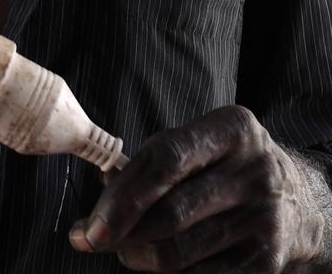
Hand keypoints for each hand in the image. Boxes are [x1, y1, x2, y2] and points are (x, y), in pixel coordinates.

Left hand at [69, 106, 323, 272]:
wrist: (296, 198)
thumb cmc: (226, 164)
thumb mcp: (200, 143)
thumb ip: (154, 161)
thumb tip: (104, 194)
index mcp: (233, 129)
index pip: (165, 159)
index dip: (122, 195)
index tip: (90, 223)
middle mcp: (254, 171)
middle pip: (170, 212)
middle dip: (122, 232)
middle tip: (93, 239)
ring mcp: (264, 218)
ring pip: (180, 252)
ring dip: (139, 256)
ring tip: (124, 249)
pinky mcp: (266, 260)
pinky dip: (169, 273)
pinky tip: (156, 260)